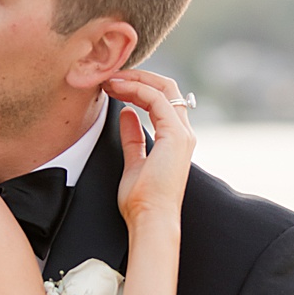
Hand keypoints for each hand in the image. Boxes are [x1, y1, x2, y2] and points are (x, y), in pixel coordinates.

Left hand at [106, 69, 194, 234]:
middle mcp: (183, 132)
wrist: (150, 219)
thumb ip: (132, 138)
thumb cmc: (141, 199)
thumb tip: (126, 115)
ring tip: (110, 79)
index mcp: (175, 138)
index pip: (162, 99)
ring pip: (163, 89)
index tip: (112, 86)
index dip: (138, 87)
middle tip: (111, 75)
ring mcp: (181, 133)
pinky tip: (117, 89)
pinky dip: (137, 90)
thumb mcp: (132, 161)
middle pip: (167, 88)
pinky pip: (157, 100)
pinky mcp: (175, 135)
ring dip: (134, 80)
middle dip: (138, 77)